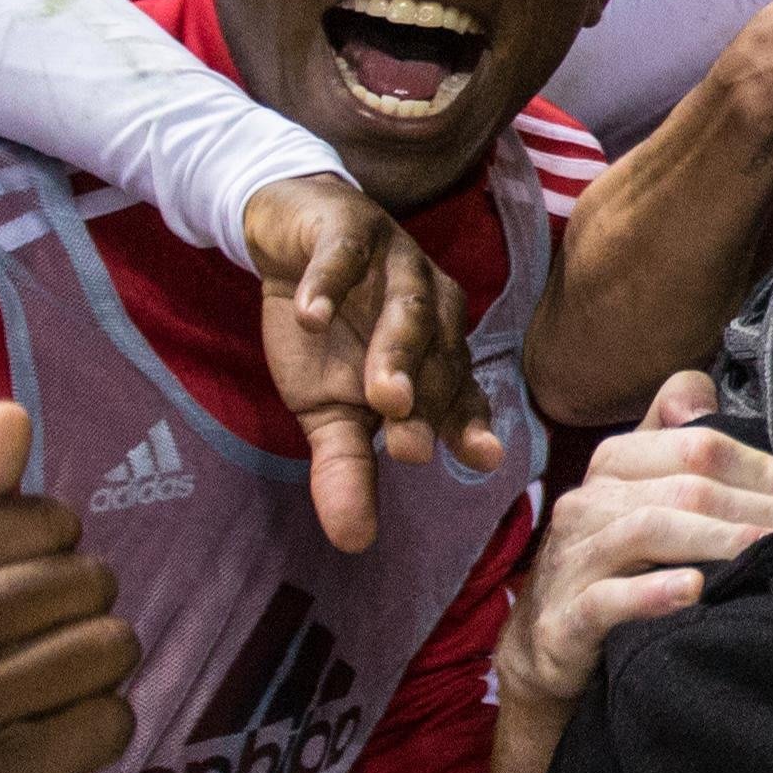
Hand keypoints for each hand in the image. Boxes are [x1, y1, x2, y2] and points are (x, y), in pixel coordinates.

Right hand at [0, 401, 143, 772]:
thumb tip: (12, 413)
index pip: (42, 522)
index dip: (54, 556)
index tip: (16, 597)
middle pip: (84, 583)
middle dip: (81, 615)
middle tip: (35, 653)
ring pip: (104, 651)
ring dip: (95, 675)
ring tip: (47, 696)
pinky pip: (103, 727)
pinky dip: (95, 733)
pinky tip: (45, 746)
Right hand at [242, 172, 499, 554]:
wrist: (289, 237)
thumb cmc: (325, 330)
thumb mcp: (327, 407)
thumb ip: (347, 467)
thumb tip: (354, 543)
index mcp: (438, 353)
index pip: (461, 394)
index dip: (470, 425)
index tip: (483, 460)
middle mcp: (432, 309)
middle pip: (438, 359)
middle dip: (427, 402)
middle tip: (408, 444)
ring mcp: (397, 264)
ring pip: (408, 309)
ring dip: (397, 352)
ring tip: (380, 395)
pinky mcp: (351, 229)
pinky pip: (346, 256)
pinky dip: (328, 285)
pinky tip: (310, 316)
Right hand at [491, 371, 772, 772]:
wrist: (549, 643)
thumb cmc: (616, 563)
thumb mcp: (643, 494)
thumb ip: (675, 440)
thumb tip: (703, 391)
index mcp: (615, 464)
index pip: (698, 446)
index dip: (762, 468)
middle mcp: (589, 502)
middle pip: (686, 489)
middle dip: (761, 510)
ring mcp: (572, 559)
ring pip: (650, 532)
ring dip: (721, 542)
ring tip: (772, 556)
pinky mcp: (563, 618)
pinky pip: (606, 599)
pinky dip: (652, 593)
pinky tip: (696, 592)